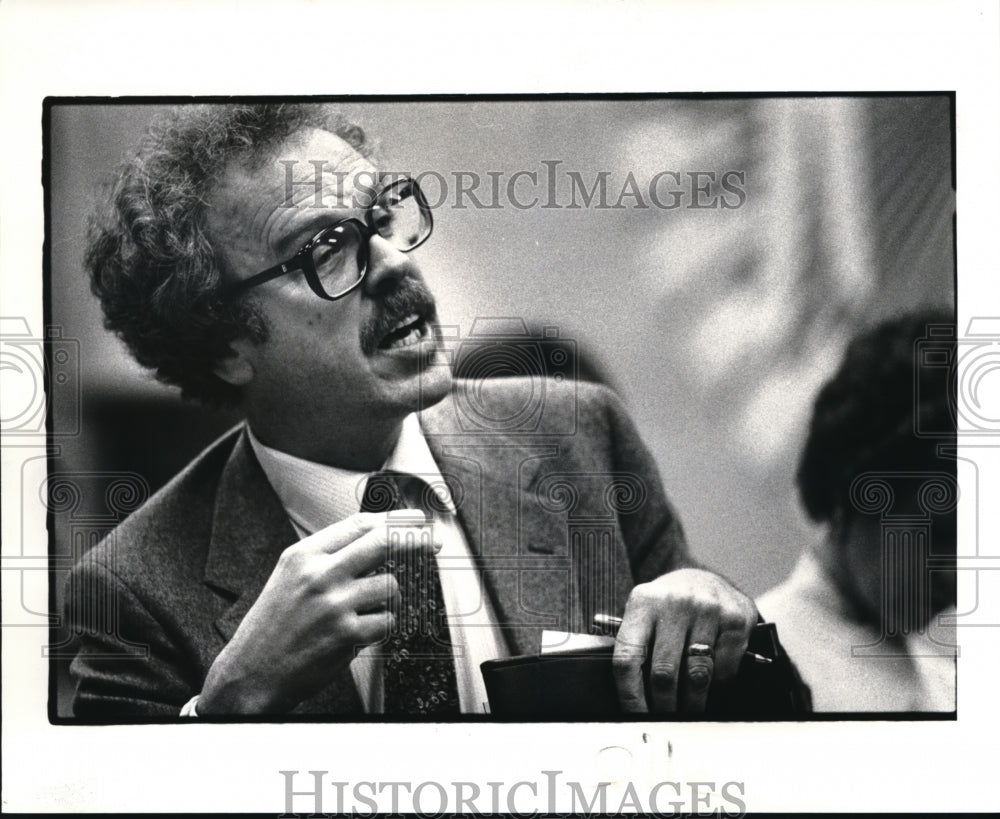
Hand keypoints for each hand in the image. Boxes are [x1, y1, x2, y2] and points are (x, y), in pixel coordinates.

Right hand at [199, 511, 437, 713]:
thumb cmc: (273, 625)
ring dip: (388, 598)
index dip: (395, 520)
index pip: (360, 525)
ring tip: (365, 609)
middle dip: (415, 539)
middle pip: (383, 543)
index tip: (415, 520)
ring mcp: (335, 605)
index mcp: (304, 555)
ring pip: (390, 586)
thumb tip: (376, 536)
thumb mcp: (290, 575)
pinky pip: (387, 621)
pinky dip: (381, 626)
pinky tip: (360, 631)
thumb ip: (328, 554)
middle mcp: (320, 575)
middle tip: (432, 541)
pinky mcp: (347, 635)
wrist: (252, 672)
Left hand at [611, 568, 755, 713]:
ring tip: (687, 713)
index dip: (630, 694)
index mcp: (643, 602)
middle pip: (664, 673)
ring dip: (691, 704)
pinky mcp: (736, 619)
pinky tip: (711, 690)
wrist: (704, 578)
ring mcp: (708, 609)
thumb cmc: (668, 606)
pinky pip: (724, 671)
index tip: (635, 715)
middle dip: (663, 706)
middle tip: (664, 720)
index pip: (628, 657)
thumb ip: (634, 646)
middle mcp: (675, 602)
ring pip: (696, 676)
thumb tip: (629, 697)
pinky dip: (717, 689)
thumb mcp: (643, 613)